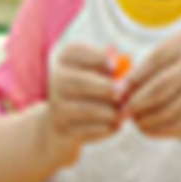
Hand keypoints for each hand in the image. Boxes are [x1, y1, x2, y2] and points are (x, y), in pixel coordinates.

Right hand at [46, 44, 120, 163]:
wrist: (59, 124)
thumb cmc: (87, 90)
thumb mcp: (95, 71)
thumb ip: (109, 65)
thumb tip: (125, 63)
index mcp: (63, 59)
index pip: (75, 52)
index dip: (97, 58)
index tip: (114, 65)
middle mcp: (55, 81)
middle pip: (81, 82)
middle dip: (106, 87)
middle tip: (123, 90)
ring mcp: (57, 107)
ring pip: (89, 109)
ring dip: (112, 110)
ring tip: (124, 110)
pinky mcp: (64, 129)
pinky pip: (92, 129)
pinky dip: (109, 127)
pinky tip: (116, 123)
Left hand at [125, 34, 180, 147]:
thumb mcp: (174, 66)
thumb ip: (148, 72)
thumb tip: (117, 88)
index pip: (151, 63)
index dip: (132, 81)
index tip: (120, 93)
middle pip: (156, 88)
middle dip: (136, 102)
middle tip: (125, 110)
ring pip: (162, 108)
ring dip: (143, 119)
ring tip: (135, 120)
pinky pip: (170, 123)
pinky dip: (154, 129)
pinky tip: (147, 128)